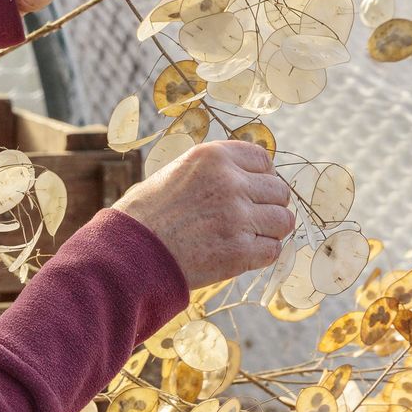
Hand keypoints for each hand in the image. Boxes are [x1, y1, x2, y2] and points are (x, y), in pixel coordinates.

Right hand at [116, 139, 294, 289]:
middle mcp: (230, 182)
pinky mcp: (240, 252)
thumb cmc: (145, 215)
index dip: (261, 177)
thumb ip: (213, 171)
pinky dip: (262, 254)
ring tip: (247, 237)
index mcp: (213, 156)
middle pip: (279, 190)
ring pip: (283, 220)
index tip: (251, 190)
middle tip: (249, 219)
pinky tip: (242, 255)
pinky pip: (273, 250)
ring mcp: (238, 217)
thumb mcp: (176, 172)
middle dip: (268, 205)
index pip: (263, 159)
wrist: (127, 252)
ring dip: (270, 230)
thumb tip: (248, 177)